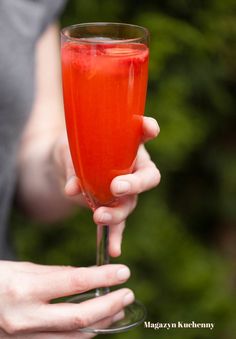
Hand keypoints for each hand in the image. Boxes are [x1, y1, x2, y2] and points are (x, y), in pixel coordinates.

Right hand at [0, 261, 132, 335]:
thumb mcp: (22, 269)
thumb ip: (54, 274)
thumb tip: (84, 277)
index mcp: (24, 289)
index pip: (74, 282)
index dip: (102, 277)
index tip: (122, 272)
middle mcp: (25, 318)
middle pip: (78, 317)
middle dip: (109, 307)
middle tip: (128, 294)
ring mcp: (24, 338)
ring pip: (73, 337)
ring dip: (100, 324)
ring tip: (117, 310)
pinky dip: (81, 335)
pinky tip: (94, 325)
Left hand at [55, 117, 160, 256]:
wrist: (64, 168)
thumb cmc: (71, 149)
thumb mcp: (67, 150)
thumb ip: (72, 166)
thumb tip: (73, 189)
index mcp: (127, 144)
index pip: (143, 134)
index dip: (149, 130)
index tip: (150, 128)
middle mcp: (132, 167)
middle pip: (147, 176)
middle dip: (136, 183)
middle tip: (117, 187)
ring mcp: (125, 190)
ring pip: (130, 203)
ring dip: (117, 212)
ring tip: (99, 216)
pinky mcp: (113, 207)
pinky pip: (118, 224)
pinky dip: (116, 236)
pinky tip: (114, 249)